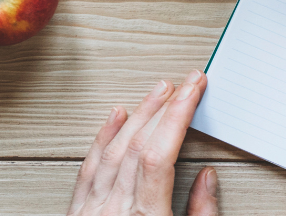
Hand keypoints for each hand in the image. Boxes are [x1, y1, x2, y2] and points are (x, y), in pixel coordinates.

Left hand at [68, 70, 218, 215]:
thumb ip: (201, 214)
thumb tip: (207, 178)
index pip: (160, 155)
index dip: (178, 116)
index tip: (194, 90)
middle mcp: (115, 211)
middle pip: (139, 145)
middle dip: (166, 107)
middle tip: (187, 82)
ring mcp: (92, 211)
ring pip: (114, 150)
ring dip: (139, 115)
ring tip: (159, 92)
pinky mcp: (78, 214)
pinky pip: (89, 168)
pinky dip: (103, 137)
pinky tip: (116, 116)